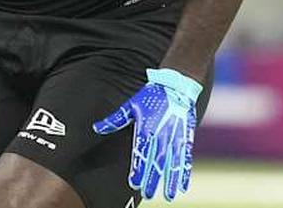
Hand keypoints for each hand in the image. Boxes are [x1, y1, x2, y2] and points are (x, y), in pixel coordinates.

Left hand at [92, 69, 201, 201]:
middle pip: (156, 162)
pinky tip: (182, 187)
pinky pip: (186, 159)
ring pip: (172, 163)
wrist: (176, 85)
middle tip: (148, 194)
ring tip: (167, 197)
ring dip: (170, 180)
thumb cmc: (151, 95)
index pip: (141, 153)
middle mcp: (162, 135)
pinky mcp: (186, 138)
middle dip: (152, 179)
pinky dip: (184, 173)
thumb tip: (96, 128)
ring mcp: (175, 137)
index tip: (134, 183)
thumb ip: (115, 120)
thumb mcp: (131, 105)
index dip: (138, 169)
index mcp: (146, 128)